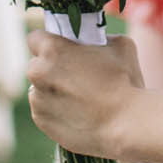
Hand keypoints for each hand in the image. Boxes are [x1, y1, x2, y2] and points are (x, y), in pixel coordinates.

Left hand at [25, 30, 142, 157]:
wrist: (126, 124)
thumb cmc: (124, 82)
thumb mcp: (119, 45)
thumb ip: (97, 39)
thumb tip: (91, 41)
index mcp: (52, 49)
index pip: (35, 38)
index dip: (49, 42)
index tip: (61, 49)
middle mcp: (38, 72)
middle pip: (37, 64)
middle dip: (51, 67)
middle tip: (76, 74)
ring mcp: (37, 98)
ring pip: (40, 88)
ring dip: (53, 90)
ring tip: (80, 98)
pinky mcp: (41, 120)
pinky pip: (44, 109)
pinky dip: (55, 110)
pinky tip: (77, 112)